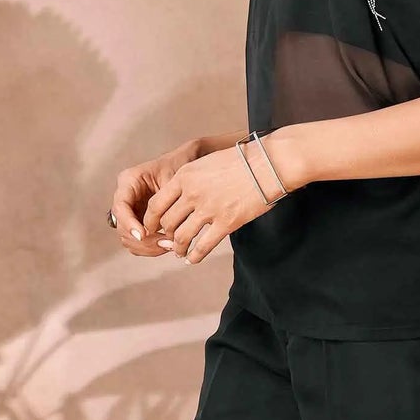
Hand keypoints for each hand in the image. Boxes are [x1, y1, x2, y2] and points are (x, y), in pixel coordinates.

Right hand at [110, 140, 211, 257]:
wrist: (186, 164)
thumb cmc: (179, 167)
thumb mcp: (173, 179)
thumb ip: (165, 202)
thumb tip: (156, 228)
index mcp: (129, 180)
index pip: (120, 206)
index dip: (129, 223)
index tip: (143, 235)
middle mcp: (125, 197)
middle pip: (121, 226)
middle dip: (141, 240)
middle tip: (165, 244)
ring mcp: (130, 211)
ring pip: (127, 238)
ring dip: (147, 247)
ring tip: (169, 246)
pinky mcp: (137, 222)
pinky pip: (137, 242)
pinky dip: (150, 248)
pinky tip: (167, 245)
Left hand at [141, 141, 279, 265]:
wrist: (268, 164)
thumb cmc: (241, 159)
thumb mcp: (207, 162)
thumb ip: (191, 178)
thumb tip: (183, 195)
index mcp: (185, 176)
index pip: (156, 203)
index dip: (151, 219)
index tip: (151, 226)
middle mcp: (192, 193)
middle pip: (167, 222)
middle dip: (165, 234)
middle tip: (168, 239)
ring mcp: (209, 210)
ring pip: (182, 237)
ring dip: (178, 247)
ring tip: (179, 251)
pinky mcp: (226, 223)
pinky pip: (203, 246)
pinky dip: (194, 256)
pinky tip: (192, 259)